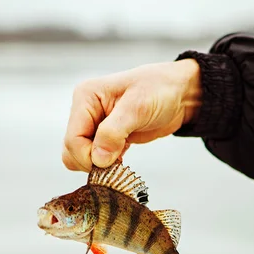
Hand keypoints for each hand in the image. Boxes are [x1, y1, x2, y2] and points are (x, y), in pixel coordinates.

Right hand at [62, 58, 201, 171]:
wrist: (180, 93)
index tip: (112, 160)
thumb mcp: (137, 107)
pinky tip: (123, 156)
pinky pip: (95, 158)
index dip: (88, 156)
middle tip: (118, 158)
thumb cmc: (160, 90)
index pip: (72, 138)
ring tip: (123, 154)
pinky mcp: (105, 137)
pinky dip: (107, 164)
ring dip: (100, 164)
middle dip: (92, 161)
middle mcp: (85, 110)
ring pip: (81, 156)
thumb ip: (113, 132)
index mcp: (85, 97)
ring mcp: (94, 124)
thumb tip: (97, 160)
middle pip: (72, 150)